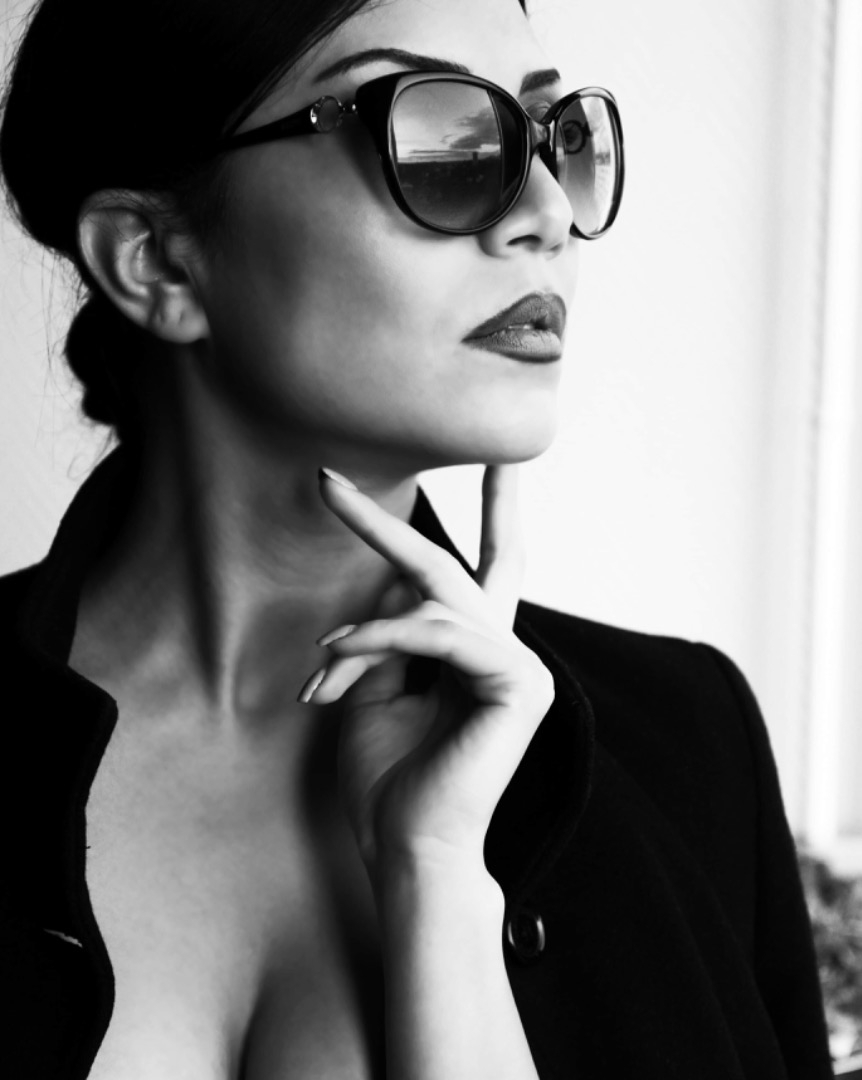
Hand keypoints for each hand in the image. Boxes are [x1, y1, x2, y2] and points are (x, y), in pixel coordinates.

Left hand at [300, 465, 555, 883]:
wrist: (407, 847)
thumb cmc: (391, 779)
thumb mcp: (376, 692)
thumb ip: (388, 639)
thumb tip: (385, 596)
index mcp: (480, 653)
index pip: (492, 567)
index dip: (497, 509)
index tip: (497, 458)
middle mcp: (507, 650)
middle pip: (451, 563)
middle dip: (387, 522)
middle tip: (326, 480)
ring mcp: (521, 664)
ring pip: (430, 603)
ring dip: (363, 635)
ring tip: (324, 670)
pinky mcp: (520, 681)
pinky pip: (439, 633)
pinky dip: (383, 641)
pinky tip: (342, 663)